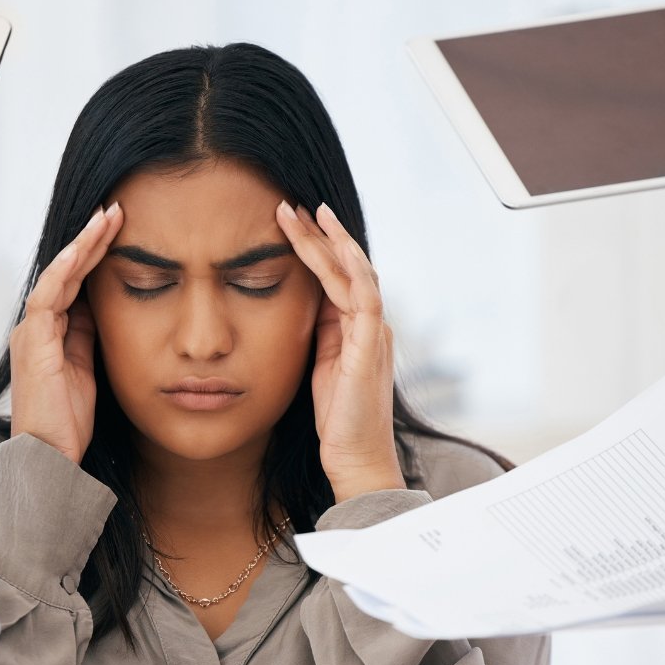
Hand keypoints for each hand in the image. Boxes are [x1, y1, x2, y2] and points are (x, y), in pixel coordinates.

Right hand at [8, 204, 122, 463]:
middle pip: (65, 271)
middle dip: (90, 239)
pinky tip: (80, 249)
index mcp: (50, 333)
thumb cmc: (66, 420)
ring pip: (57, 275)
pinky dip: (63, 270)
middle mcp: (36, 327)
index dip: (94, 255)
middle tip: (114, 211)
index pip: (74, 282)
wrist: (49, 454)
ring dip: (81, 245)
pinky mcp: (33, 342)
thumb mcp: (87, 368)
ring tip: (105, 219)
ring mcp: (32, 332)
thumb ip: (88, 337)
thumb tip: (101, 307)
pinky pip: (47, 296)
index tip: (118, 231)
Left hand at [275, 201, 404, 503]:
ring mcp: (374, 332)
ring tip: (306, 212)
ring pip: (356, 272)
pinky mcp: (371, 345)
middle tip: (291, 205)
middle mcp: (371, 324)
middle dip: (319, 235)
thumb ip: (319, 334)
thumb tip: (303, 304)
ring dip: (330, 240)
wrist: (356, 458)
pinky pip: (364, 295)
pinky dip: (349, 267)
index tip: (290, 224)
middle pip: (347, 266)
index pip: (339, 278)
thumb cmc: (336, 420)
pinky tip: (332, 244)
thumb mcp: (321, 367)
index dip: (316, 249)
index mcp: (359, 329)